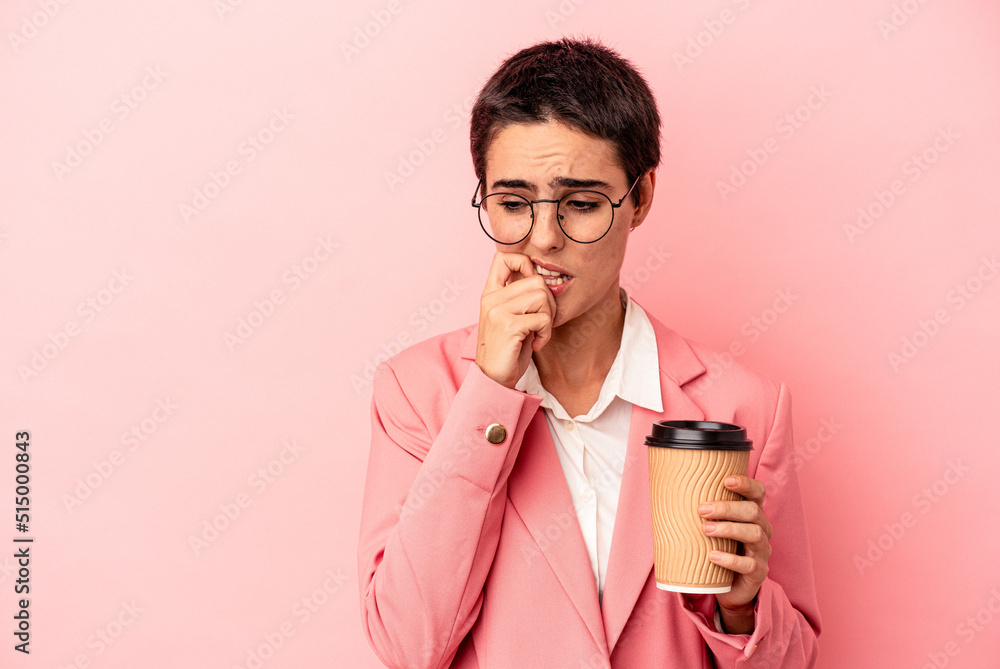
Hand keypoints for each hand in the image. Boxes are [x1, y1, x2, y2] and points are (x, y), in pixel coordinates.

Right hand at [476, 252, 556, 388]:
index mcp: (490, 293)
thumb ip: (520, 298)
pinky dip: (546, 333)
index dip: (524, 263)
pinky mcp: (508, 325)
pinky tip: (536, 344)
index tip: (532, 287)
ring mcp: (497, 311)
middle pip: (536, 279)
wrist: (493, 380)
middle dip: (548, 302)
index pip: (503, 257)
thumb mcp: (511, 318)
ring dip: (548, 318)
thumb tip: (543, 277)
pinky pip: (542, 318)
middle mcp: (491, 298)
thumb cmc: (508, 350)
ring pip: (542, 296)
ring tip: (538, 333)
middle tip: (542, 322)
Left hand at [698, 475, 771, 633]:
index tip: (726, 480)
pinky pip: (749, 564)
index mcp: (752, 515)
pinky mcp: (758, 573)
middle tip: (702, 509)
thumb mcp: (711, 529)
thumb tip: (666, 494)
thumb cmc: (717, 550)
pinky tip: (713, 556)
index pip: (758, 492)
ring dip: (728, 529)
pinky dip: (730, 559)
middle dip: (727, 508)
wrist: (729, 589)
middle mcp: (762, 529)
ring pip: (754, 534)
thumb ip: (702, 513)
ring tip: (705, 529)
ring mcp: (762, 552)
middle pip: (753, 511)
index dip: (746, 484)